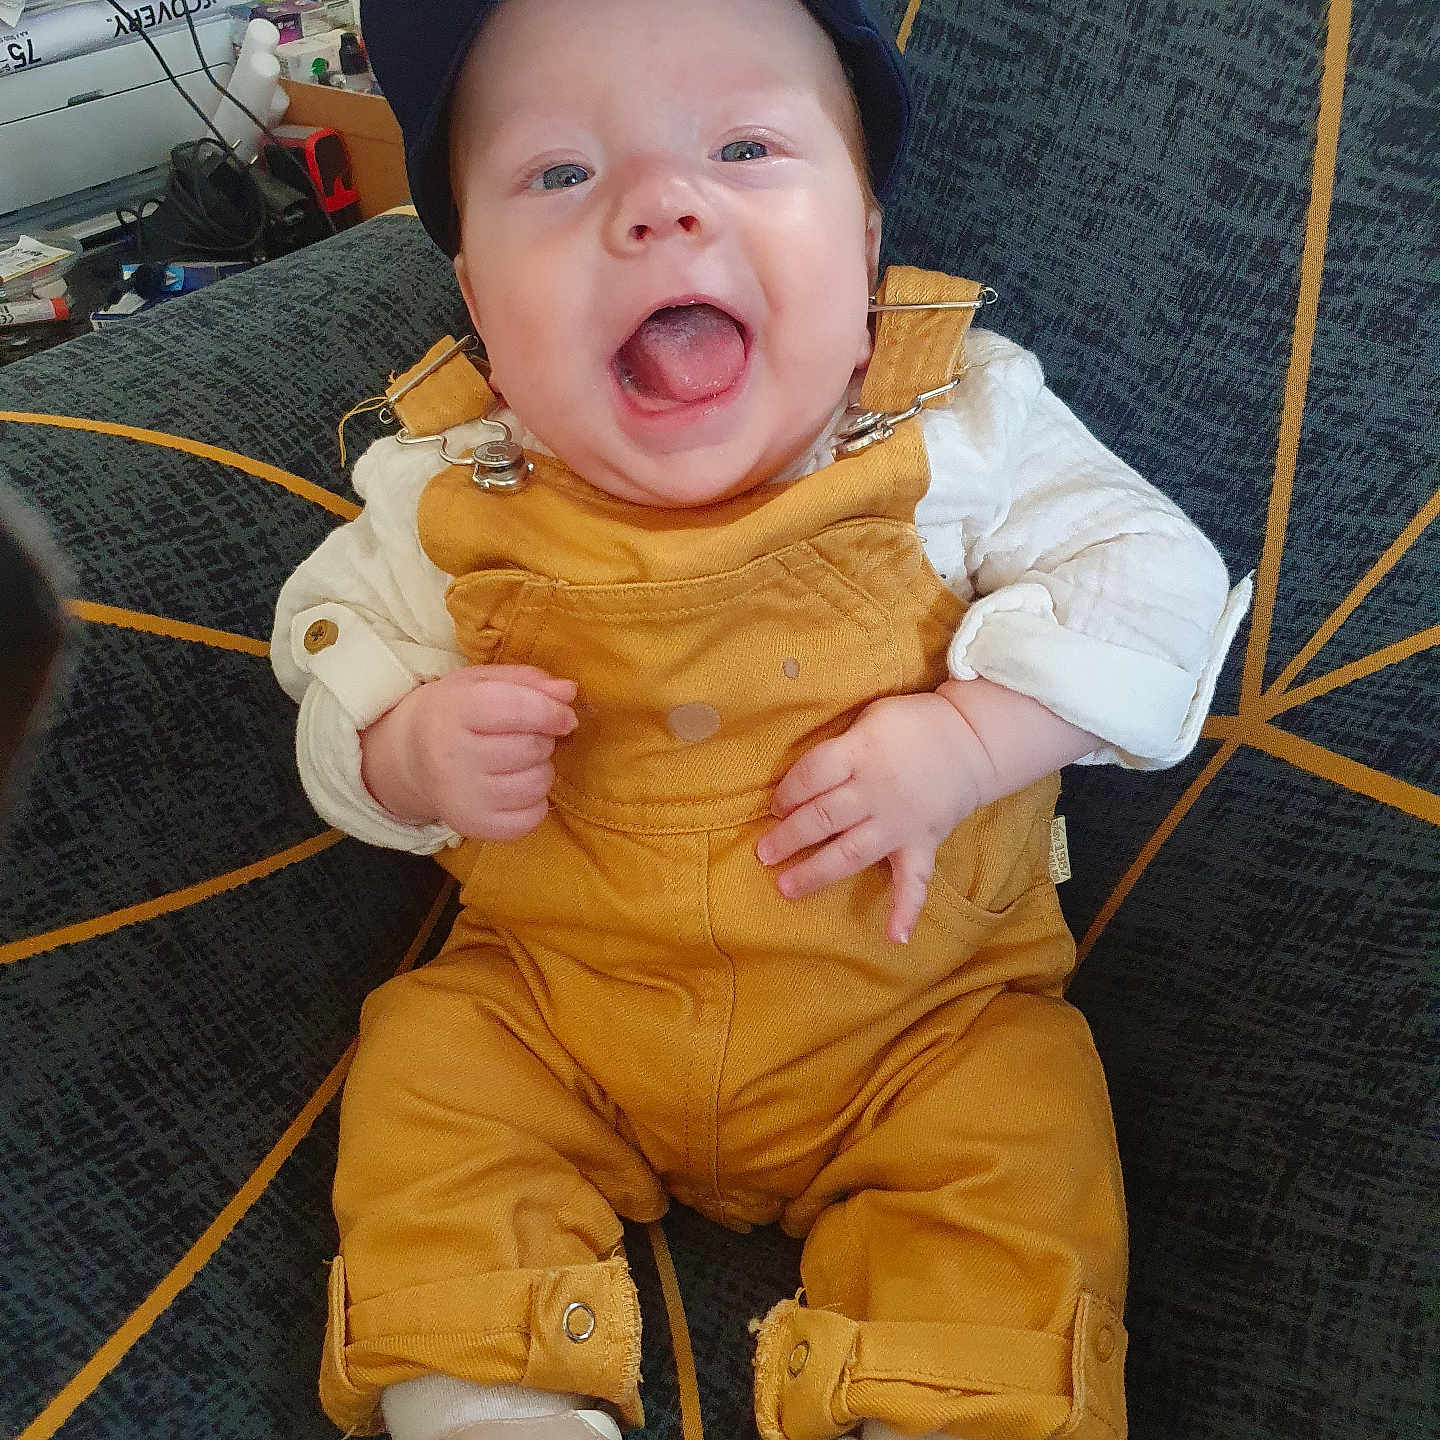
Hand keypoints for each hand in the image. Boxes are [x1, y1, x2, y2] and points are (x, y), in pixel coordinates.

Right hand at [360, 664, 577, 838]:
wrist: (409, 758)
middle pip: (532, 748)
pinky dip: (534, 802)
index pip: (516, 709)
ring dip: (540, 770)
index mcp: (453, 710)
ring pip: (537, 783)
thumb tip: (568, 692)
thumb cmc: (456, 713)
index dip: (552, 712)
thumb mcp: (482, 682)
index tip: (565, 717)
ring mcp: (461, 797)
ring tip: (518, 762)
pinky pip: (532, 818)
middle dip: (543, 739)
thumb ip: (528, 681)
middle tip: (526, 737)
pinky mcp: (472, 826)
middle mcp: (451, 756)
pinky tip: (514, 788)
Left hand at [756, 690, 992, 944]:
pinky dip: (908, 909)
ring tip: (786, 888)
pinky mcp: (922, 842)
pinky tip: (895, 937)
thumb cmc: (911, 725)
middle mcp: (876, 791)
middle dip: (789, 837)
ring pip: (851, 851)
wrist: (972, 739)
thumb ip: (839, 749)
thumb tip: (800, 782)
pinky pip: (915, 879)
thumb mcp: (870, 719)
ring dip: (817, 872)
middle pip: (823, 817)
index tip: (774, 808)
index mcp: (860, 753)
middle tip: (763, 854)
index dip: (787, 793)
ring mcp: (900, 822)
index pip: (812, 775)